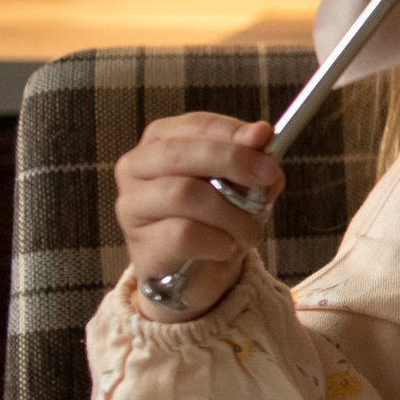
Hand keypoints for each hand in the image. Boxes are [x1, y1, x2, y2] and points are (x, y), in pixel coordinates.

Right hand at [116, 114, 284, 320]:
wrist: (200, 274)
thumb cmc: (219, 219)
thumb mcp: (245, 185)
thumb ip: (255, 161)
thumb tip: (264, 136)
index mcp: (161, 142)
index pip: (195, 125)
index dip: (232, 131)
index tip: (265, 139)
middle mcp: (137, 168)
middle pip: (180, 153)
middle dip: (232, 160)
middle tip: (267, 175)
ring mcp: (133, 207)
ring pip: (183, 194)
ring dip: (232, 212)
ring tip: (250, 231)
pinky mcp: (141, 244)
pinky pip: (183, 234)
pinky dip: (217, 241)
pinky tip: (226, 248)